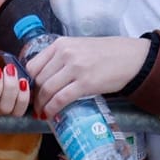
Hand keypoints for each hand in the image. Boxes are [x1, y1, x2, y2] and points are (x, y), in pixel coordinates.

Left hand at [23, 36, 151, 118]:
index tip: (30, 92)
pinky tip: (50, 115)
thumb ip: (61, 58)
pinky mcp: (85, 83)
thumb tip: (45, 78)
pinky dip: (52, 109)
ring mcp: (75, 68)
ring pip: (47, 89)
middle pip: (38, 79)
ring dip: (41, 105)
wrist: (131, 57)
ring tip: (42, 112)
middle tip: (35, 106)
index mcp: (61, 44)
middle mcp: (65, 54)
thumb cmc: (106, 54)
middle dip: (34, 96)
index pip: (33, 65)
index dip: (28, 81)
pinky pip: (61, 99)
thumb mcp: (79, 48)